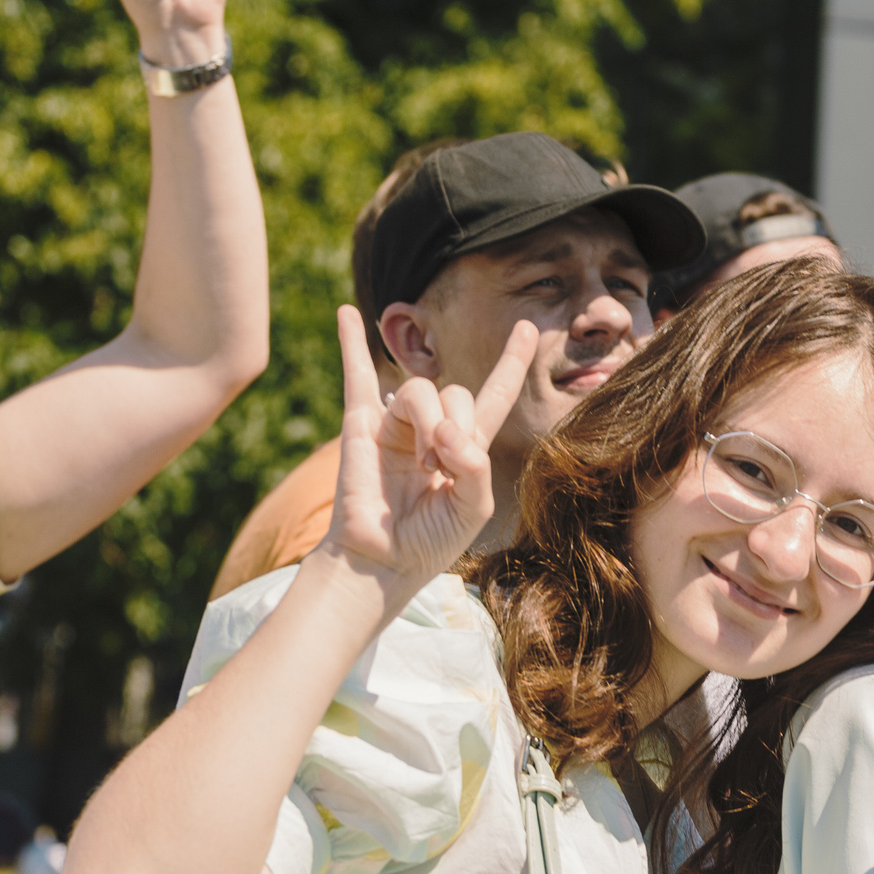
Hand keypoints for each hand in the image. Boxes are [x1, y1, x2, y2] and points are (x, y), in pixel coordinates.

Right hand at [322, 306, 535, 590]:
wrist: (382, 560)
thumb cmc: (429, 541)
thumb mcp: (472, 509)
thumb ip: (475, 468)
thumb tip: (447, 431)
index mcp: (466, 447)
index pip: (494, 396)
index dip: (511, 363)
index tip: (526, 329)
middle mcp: (432, 428)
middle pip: (456, 392)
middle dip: (457, 424)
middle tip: (443, 468)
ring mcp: (396, 424)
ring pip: (419, 390)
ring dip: (427, 422)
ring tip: (423, 464)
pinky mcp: (361, 426)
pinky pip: (357, 375)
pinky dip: (352, 342)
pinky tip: (347, 313)